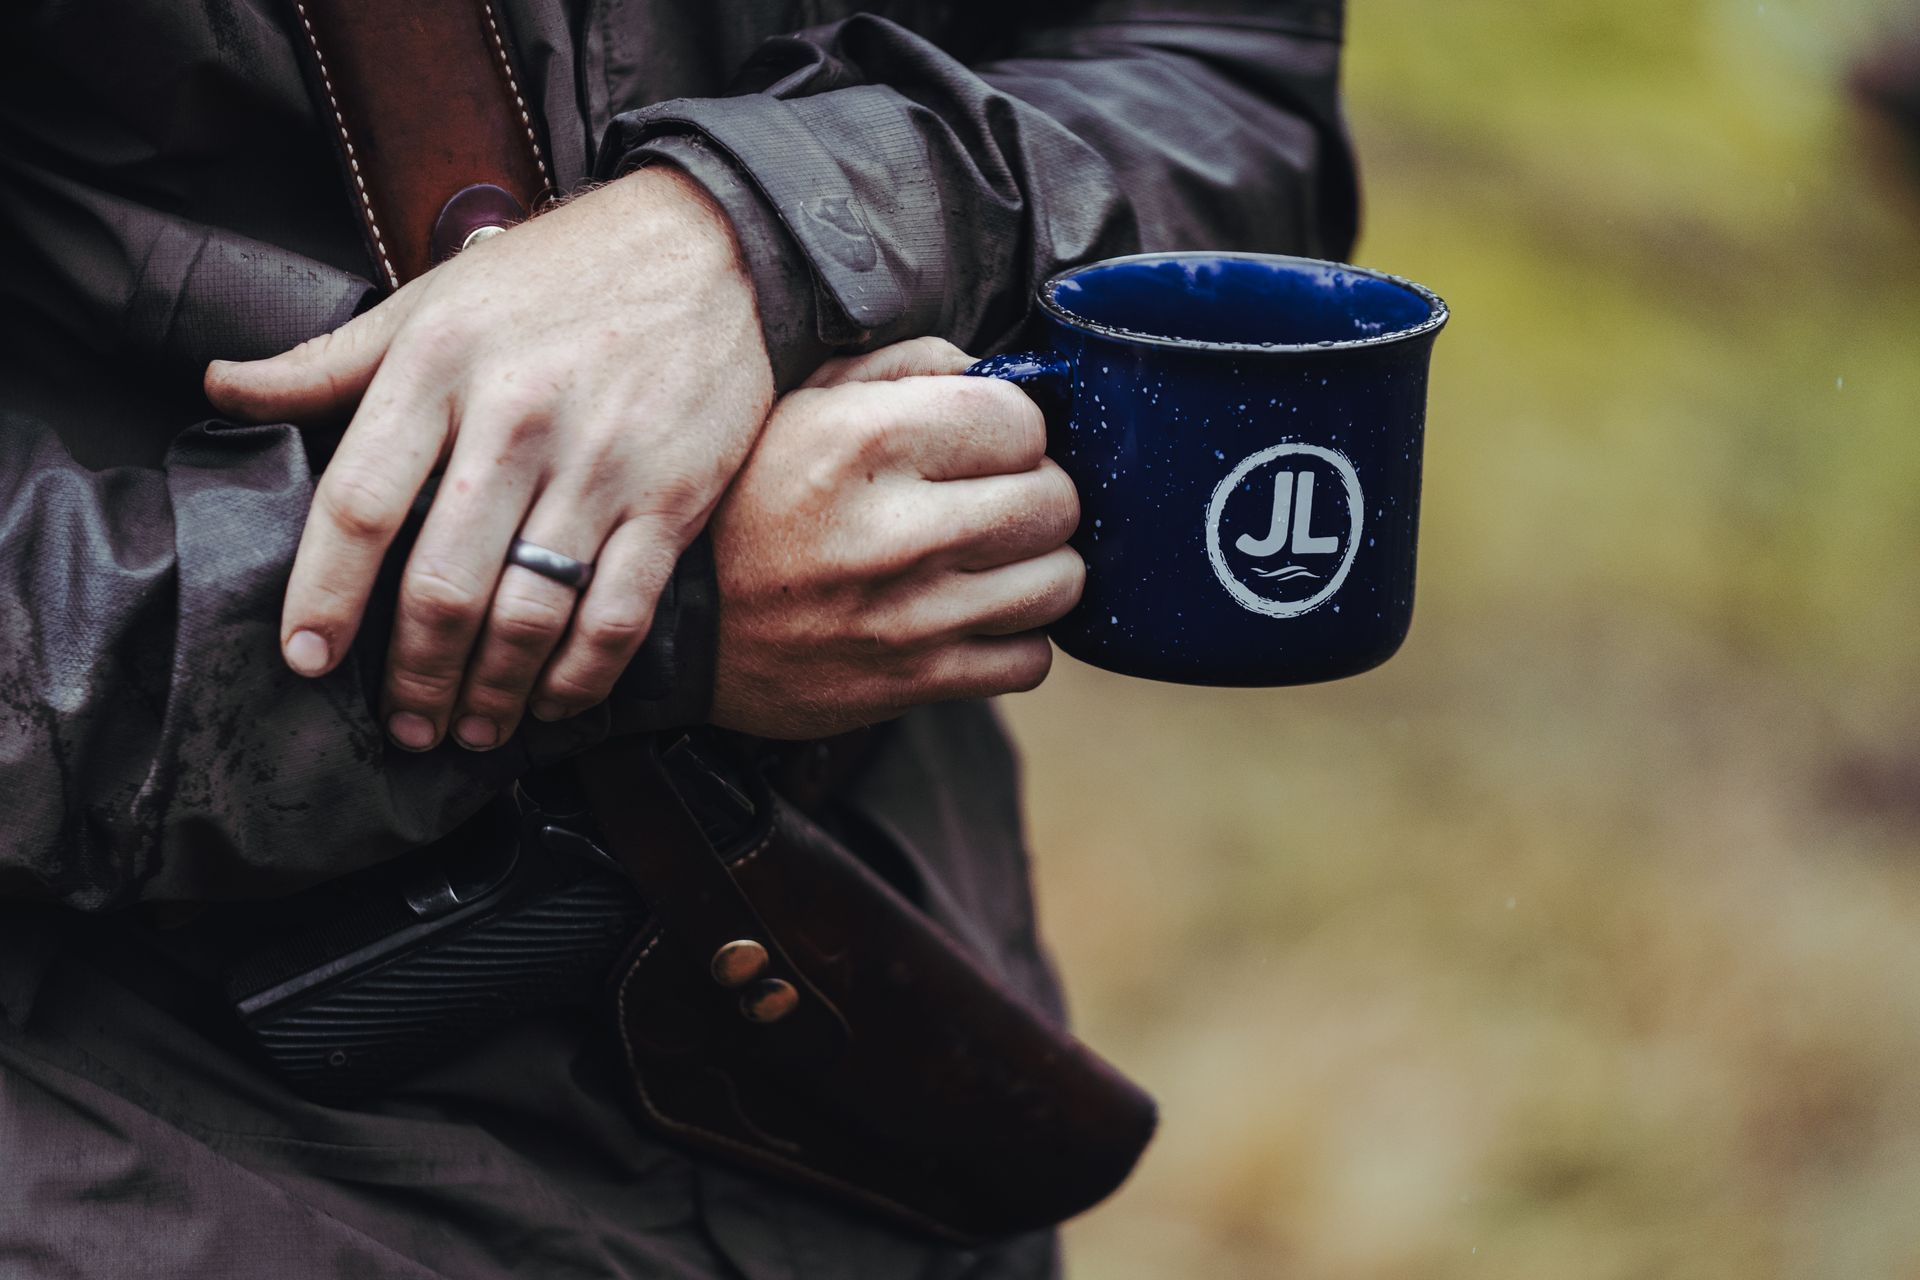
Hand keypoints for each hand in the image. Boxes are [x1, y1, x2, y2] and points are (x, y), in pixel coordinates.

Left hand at [204, 168, 773, 751]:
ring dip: (492, 693)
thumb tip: (221, 386)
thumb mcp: (434, 298)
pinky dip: (580, 677)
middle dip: (415, 676)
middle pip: (445, 583)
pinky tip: (552, 702)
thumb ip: (329, 361)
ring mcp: (603, 466)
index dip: (325, 596)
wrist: (708, 248)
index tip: (308, 660)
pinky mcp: (674, 499)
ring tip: (470, 731)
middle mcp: (518, 420)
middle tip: (404, 725)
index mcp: (440, 367)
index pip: (360, 504)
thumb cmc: (558, 276)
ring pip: (531, 614)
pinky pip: (619, 614)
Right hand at [708, 338, 1082, 738]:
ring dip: (1038, 567)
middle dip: (1037, 493)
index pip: (1022, 420)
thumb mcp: (801, 404)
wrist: (674, 628)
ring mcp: (910, 617)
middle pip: (1056, 502)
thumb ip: (901, 368)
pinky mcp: (914, 684)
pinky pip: (1029, 662)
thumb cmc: (746, 503)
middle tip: (995, 499)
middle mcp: (896, 530)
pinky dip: (1018, 639)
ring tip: (993, 558)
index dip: (1012, 426)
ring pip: (1060, 582)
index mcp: (866, 442)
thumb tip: (990, 371)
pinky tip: (977, 615)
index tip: (982, 442)